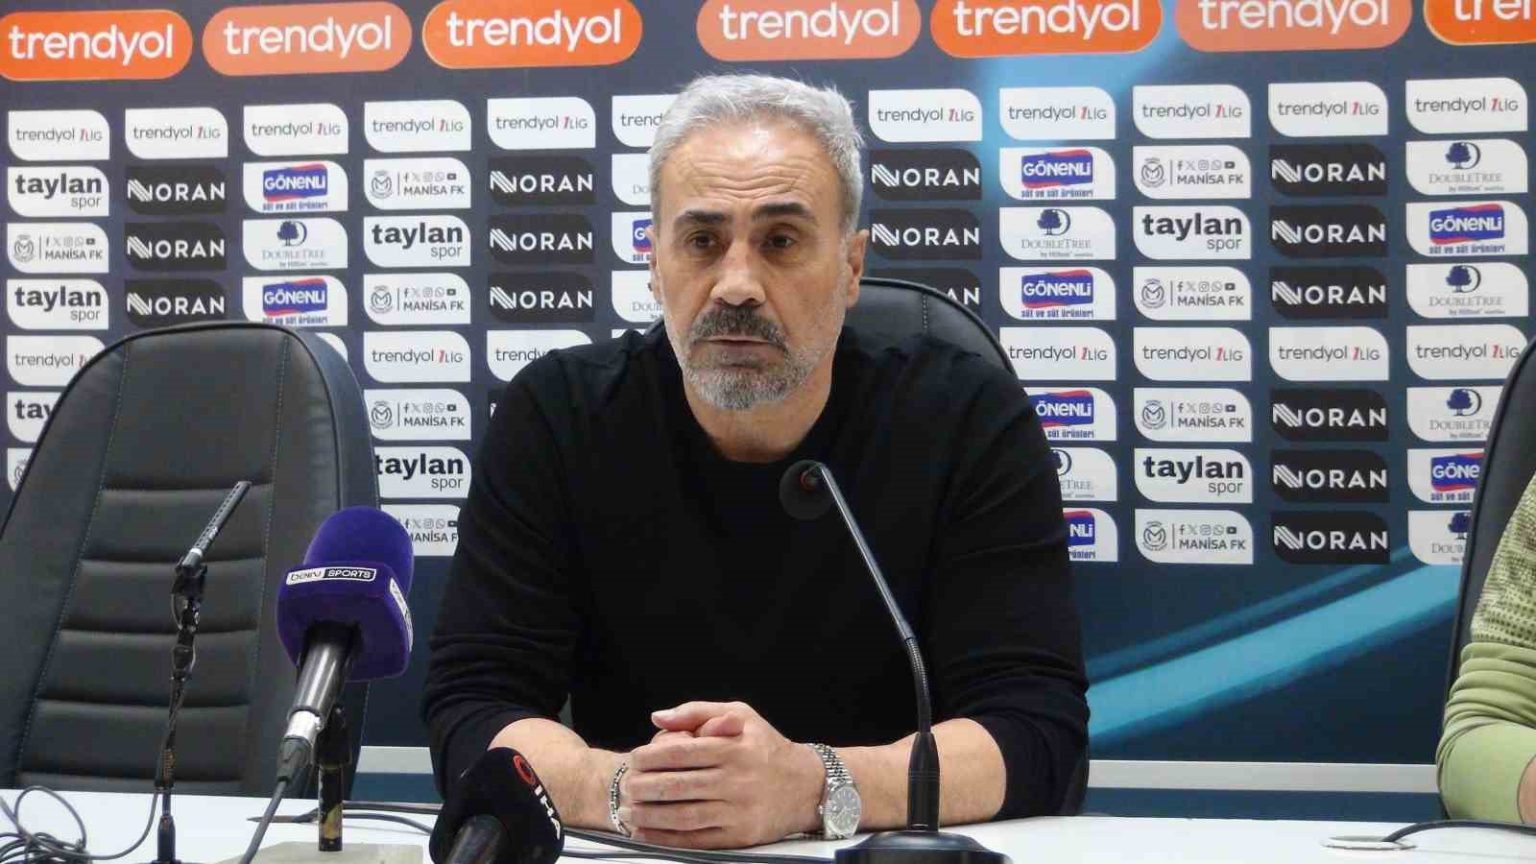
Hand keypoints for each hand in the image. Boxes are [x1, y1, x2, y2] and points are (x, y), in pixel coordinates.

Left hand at [617, 701, 824, 847]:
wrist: (806, 786)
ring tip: (629, 812)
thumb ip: (697, 712)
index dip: (651, 757)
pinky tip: (648, 834)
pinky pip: (697, 839)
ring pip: (684, 816)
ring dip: (651, 817)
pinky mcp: (739, 836)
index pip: (682, 752)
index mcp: (733, 748)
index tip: (634, 759)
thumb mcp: (740, 714)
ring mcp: (738, 810)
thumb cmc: (766, 747)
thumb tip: (658, 718)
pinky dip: (668, 839)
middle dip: (645, 788)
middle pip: (678, 786)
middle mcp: (735, 780)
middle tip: (626, 787)